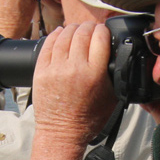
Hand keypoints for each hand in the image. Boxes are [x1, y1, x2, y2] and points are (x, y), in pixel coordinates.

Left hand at [5, 22, 115, 159]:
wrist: (62, 133)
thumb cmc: (88, 119)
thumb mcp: (112, 97)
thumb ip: (116, 74)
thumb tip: (118, 55)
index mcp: (94, 73)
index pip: (100, 38)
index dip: (103, 30)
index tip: (104, 31)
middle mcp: (74, 67)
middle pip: (82, 33)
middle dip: (89, 27)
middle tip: (92, 28)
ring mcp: (55, 68)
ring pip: (64, 35)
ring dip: (73, 28)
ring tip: (77, 29)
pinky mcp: (41, 70)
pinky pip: (48, 44)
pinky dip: (55, 35)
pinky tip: (60, 33)